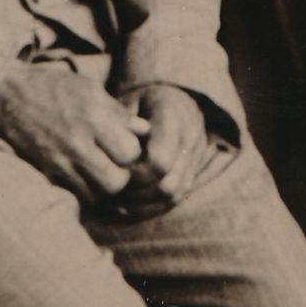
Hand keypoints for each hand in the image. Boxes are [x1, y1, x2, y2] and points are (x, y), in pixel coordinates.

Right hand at [0, 61, 144, 201]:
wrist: (7, 97)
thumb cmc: (54, 89)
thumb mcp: (91, 90)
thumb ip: (118, 114)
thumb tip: (144, 132)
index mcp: (91, 118)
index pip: (129, 153)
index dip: (132, 151)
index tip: (123, 143)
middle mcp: (75, 143)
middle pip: (115, 182)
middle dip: (120, 175)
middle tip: (113, 162)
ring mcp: (57, 162)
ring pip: (95, 195)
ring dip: (102, 186)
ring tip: (97, 168)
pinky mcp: (44, 174)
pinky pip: (73, 195)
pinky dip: (82, 189)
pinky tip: (80, 173)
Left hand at [117, 83, 217, 211]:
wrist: (177, 100)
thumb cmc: (143, 101)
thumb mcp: (129, 101)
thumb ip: (121, 124)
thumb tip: (109, 152)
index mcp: (172, 114)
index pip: (159, 160)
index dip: (134, 172)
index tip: (114, 169)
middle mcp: (190, 137)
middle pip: (167, 184)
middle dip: (137, 192)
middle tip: (112, 189)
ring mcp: (196, 157)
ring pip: (172, 195)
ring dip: (143, 203)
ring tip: (117, 199)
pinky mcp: (194, 172)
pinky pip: (176, 198)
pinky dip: (151, 206)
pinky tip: (129, 204)